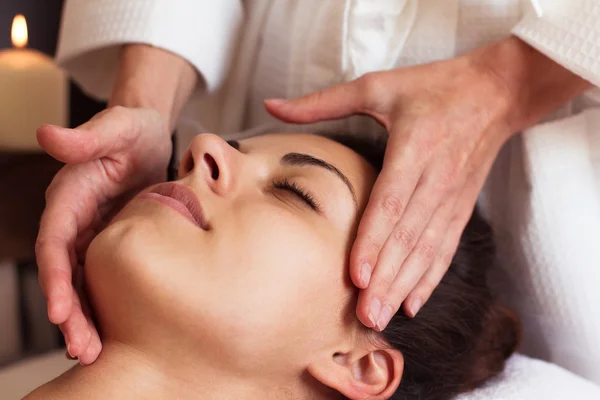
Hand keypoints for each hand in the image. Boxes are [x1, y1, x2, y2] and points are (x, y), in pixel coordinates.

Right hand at [36, 106, 170, 363]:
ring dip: (84, 320)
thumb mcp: (117, 126)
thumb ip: (87, 136)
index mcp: (69, 198)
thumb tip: (47, 133)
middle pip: (65, 274)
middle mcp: (73, 221)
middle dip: (70, 314)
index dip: (55, 278)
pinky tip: (110, 334)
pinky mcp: (110, 243)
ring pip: (81, 284)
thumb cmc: (132, 129)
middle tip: (84, 351)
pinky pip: (102, 280)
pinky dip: (103, 306)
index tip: (60, 311)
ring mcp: (90, 235)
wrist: (146, 137)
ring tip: (93, 354)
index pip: (54, 243)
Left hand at [265, 38, 546, 330]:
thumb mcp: (378, 85)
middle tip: (365, 316)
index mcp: (414, 148)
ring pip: (426, 249)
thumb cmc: (433, 86)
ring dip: (405, 286)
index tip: (356, 277)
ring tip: (383, 317)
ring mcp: (453, 197)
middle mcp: (436, 178)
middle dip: (387, 279)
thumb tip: (270, 106)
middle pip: (408, 236)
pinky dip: (430, 279)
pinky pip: (445, 248)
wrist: (497, 92)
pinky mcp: (462, 207)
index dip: (374, 241)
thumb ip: (323, 101)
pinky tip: (413, 304)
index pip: (391, 203)